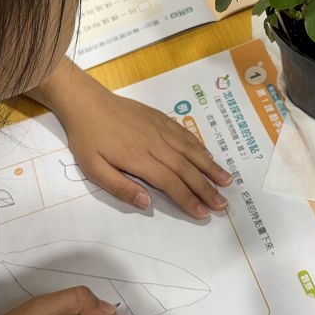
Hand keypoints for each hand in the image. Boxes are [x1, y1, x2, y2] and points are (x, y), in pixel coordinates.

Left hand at [27, 61, 232, 218]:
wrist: (87, 102)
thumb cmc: (87, 138)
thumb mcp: (93, 168)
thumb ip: (120, 187)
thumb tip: (146, 204)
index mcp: (139, 158)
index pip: (170, 183)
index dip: (188, 199)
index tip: (203, 213)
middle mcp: (155, 143)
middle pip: (186, 169)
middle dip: (206, 188)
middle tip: (223, 204)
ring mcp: (161, 129)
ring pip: (191, 150)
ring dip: (210, 167)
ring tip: (227, 181)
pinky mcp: (161, 118)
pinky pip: (185, 135)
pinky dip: (200, 147)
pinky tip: (209, 157)